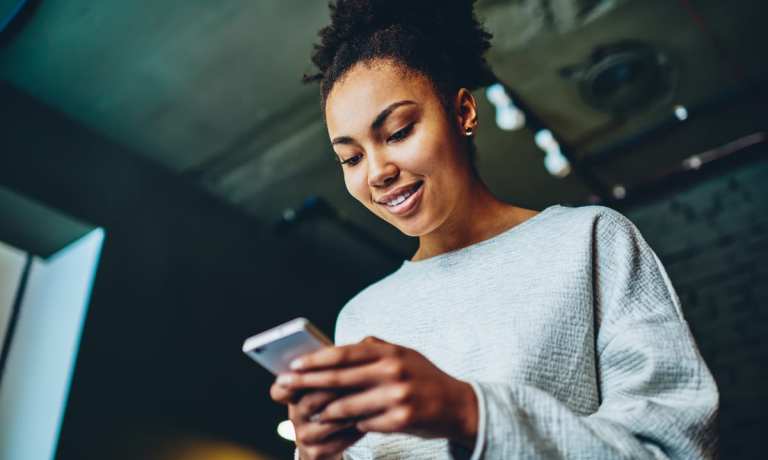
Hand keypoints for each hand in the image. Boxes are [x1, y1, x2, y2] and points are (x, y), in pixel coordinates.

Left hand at [275, 336, 477, 448]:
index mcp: (389, 352)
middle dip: (307, 383)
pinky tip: (347, 424)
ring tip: (311, 412)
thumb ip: (374, 348)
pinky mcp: (401, 420)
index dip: (315, 360)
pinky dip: (353, 424)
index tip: (292, 364)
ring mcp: (397, 396)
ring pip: (347, 406)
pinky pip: (365, 424)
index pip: (343, 354)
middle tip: (284, 386)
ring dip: (326, 410)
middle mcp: (392, 371)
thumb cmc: (424, 378)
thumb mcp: (403, 354)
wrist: (458, 405)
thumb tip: (341, 347)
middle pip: (339, 378)